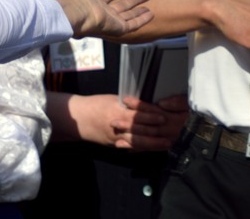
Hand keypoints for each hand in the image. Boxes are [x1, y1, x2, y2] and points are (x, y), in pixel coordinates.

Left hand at [60, 0, 151, 38]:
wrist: (76, 14)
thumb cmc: (75, 1)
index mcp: (95, 4)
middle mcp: (105, 14)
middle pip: (122, 7)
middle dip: (133, 2)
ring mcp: (112, 22)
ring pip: (130, 16)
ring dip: (140, 12)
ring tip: (149, 7)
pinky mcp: (119, 28)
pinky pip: (133, 24)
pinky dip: (142, 20)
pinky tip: (151, 14)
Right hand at [72, 94, 186, 150]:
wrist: (78, 118)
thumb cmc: (96, 105)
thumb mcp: (112, 100)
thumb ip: (128, 105)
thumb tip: (146, 106)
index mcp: (117, 109)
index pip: (137, 112)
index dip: (151, 115)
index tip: (162, 116)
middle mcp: (117, 124)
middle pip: (140, 129)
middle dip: (156, 131)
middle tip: (171, 133)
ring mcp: (116, 136)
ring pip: (137, 141)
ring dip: (153, 143)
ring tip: (166, 143)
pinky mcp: (114, 144)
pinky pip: (131, 147)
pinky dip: (142, 148)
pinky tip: (152, 149)